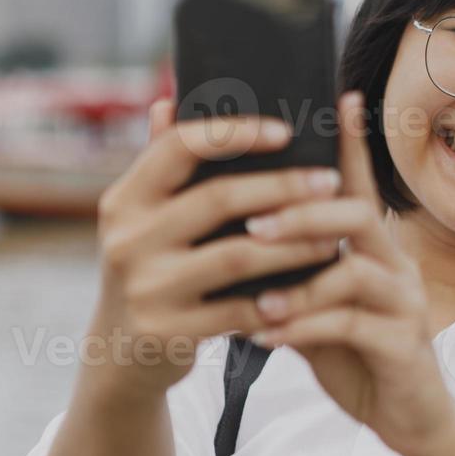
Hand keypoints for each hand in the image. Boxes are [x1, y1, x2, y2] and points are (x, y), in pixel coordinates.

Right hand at [86, 101, 343, 397]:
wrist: (120, 354)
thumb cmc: (150, 268)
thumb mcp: (143, 219)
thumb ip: (160, 164)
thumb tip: (170, 101)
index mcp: (125, 199)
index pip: (178, 147)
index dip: (234, 133)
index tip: (286, 130)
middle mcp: (127, 238)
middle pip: (217, 198)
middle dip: (282, 188)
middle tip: (330, 182)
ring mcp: (146, 287)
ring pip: (238, 254)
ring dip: (295, 243)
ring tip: (334, 235)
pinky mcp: (168, 332)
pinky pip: (239, 309)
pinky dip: (280, 297)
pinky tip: (313, 286)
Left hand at [245, 91, 454, 455]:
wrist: (410, 417)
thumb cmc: (358, 351)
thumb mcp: (316, 302)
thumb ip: (288, 268)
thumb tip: (234, 229)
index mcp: (373, 245)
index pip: (359, 183)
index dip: (350, 141)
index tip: (338, 95)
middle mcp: (394, 263)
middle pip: (355, 216)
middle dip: (301, 214)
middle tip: (252, 226)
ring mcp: (404, 302)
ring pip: (354, 270)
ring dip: (299, 280)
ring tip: (257, 298)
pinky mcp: (402, 344)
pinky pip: (351, 326)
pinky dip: (306, 329)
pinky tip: (270, 338)